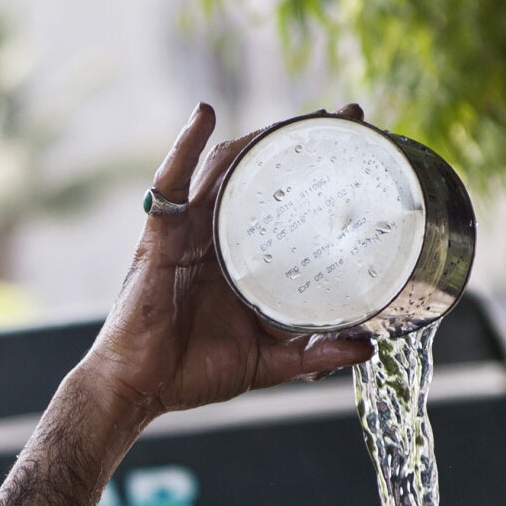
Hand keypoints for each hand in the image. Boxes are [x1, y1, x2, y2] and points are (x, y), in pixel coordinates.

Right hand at [73, 103, 372, 431]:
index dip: (322, 174)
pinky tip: (205, 115)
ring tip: (301, 117)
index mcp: (245, 261)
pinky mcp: (159, 238)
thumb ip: (312, 354)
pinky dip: (185, 145)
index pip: (288, 203)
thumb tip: (367, 346)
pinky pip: (171, 183)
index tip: (365, 147)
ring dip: (260, 137)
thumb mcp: (266, 362)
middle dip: (303, 141)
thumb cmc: (191, 374)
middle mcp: (219, 238)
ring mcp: (189, 233)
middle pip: (263, 174)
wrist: (139, 390)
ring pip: (226, 169)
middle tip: (349, 116)